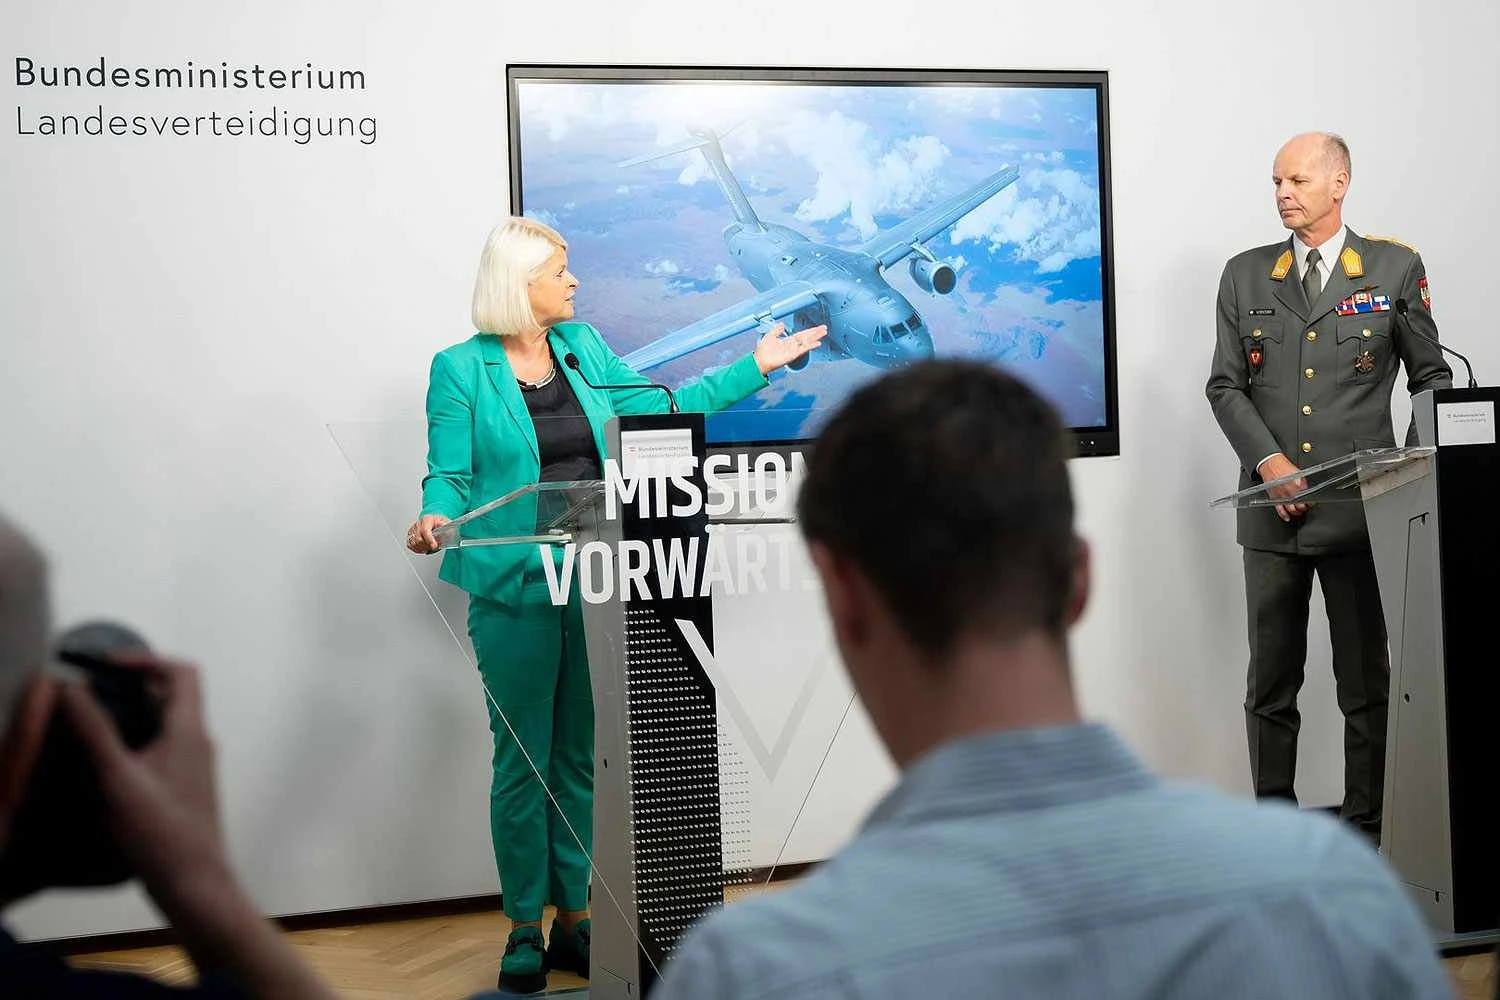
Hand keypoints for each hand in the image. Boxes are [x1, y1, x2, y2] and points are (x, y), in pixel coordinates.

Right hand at [61, 659, 231, 906]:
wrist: (193, 882)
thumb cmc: (158, 830)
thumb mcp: (117, 777)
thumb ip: (94, 730)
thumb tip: (71, 687)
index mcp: (189, 730)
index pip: (183, 672)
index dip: (146, 660)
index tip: (106, 665)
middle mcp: (198, 741)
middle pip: (172, 696)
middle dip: (132, 685)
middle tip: (91, 691)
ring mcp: (194, 765)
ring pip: (165, 723)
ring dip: (132, 713)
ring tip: (91, 720)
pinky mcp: (184, 786)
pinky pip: (162, 747)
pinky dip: (136, 739)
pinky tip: (105, 758)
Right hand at [407, 514, 449, 553]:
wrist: (434, 521)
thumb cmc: (439, 522)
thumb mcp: (447, 522)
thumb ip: (448, 528)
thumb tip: (449, 533)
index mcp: (426, 519)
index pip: (425, 530)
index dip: (429, 540)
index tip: (434, 546)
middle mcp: (418, 524)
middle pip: (419, 539)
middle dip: (427, 546)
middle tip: (435, 547)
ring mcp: (413, 530)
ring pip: (414, 543)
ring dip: (423, 548)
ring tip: (429, 547)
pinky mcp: (410, 536)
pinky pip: (411, 545)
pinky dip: (417, 549)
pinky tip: (424, 548)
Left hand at [753, 323, 827, 375]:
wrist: (759, 360)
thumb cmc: (763, 350)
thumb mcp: (770, 336)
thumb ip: (777, 330)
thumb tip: (782, 324)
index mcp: (788, 341)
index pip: (802, 334)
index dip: (809, 331)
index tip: (817, 327)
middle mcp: (792, 345)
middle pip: (807, 337)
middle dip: (815, 333)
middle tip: (825, 328)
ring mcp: (793, 350)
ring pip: (807, 342)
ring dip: (815, 337)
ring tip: (824, 332)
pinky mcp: (792, 355)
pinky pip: (803, 349)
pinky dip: (810, 346)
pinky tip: (817, 343)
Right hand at [1257, 453, 1308, 521]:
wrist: (1270, 464)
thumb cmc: (1283, 466)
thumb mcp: (1298, 472)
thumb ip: (1304, 483)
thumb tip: (1307, 491)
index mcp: (1297, 484)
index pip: (1307, 497)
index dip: (1311, 502)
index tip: (1311, 502)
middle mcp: (1290, 491)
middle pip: (1300, 505)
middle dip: (1304, 508)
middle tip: (1305, 507)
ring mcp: (1282, 495)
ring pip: (1291, 509)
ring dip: (1296, 512)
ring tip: (1299, 511)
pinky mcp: (1274, 498)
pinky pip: (1279, 509)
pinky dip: (1284, 515)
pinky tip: (1287, 517)